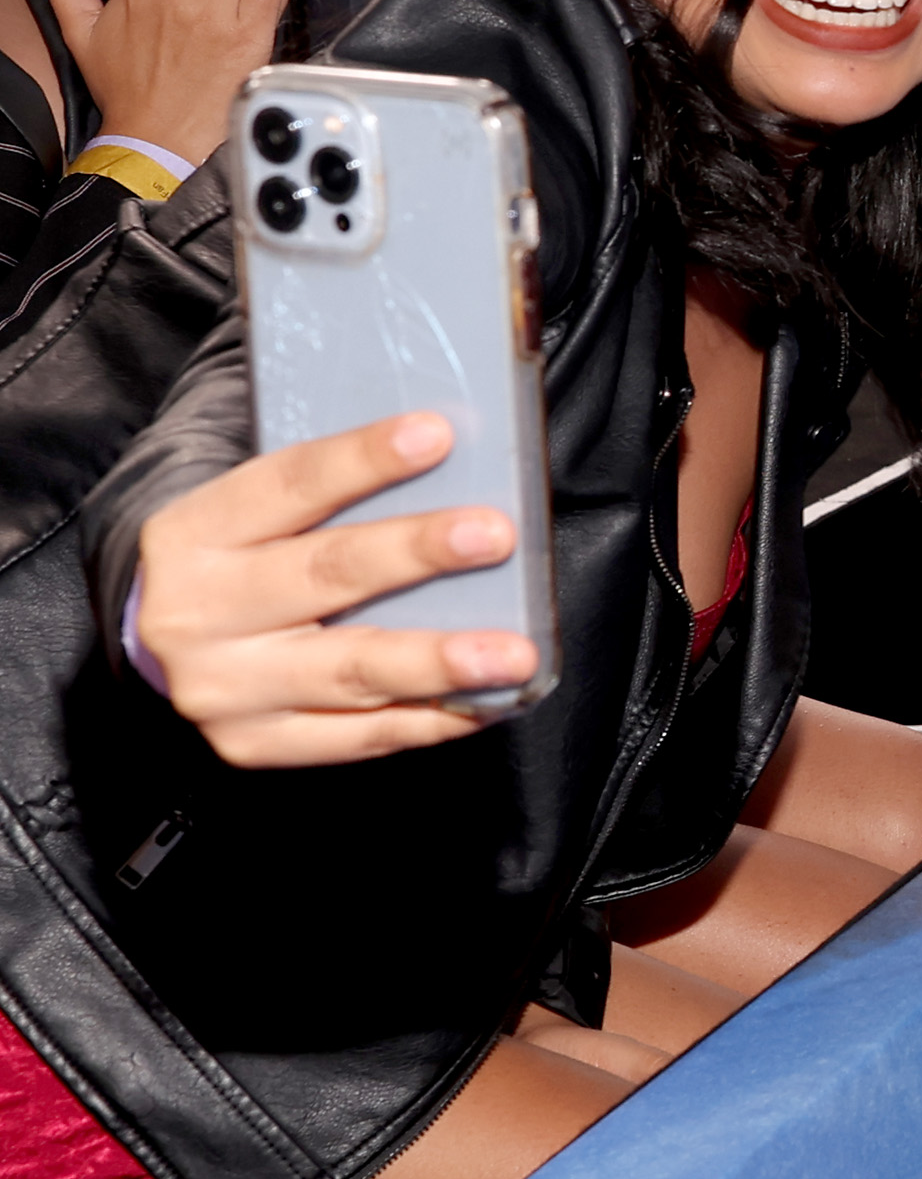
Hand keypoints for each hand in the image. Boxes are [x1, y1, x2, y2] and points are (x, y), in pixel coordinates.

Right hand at [130, 410, 537, 766]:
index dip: (362, 460)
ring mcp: (223, 687)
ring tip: (512, 653)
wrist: (151, 646)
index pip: (288, 485)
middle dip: (415, 554)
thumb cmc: (240, 562)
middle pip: (324, 574)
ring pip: (348, 670)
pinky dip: (432, 719)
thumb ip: (333, 492)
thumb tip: (451, 456)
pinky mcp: (252, 743)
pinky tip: (488, 701)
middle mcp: (199, 612)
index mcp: (195, 534)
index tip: (436, 435)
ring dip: (440, 661)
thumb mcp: (252, 515)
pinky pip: (359, 737)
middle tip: (494, 536)